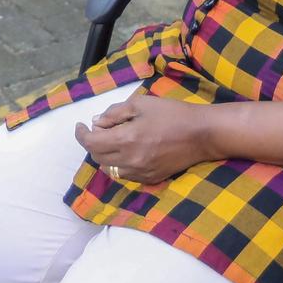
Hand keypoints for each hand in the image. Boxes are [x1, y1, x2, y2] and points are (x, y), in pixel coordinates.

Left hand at [73, 90, 216, 184]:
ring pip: (110, 170)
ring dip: (104, 155)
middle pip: (98, 158)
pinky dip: (119, 164)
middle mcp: (130, 161)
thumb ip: (114, 113)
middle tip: (99, 129)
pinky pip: (125, 175)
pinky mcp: (150, 179)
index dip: (81, 134)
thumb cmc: (172, 113)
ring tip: (112, 140)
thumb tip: (97, 123)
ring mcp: (140, 173)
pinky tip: (127, 151)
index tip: (80, 126)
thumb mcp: (141, 103)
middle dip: (93, 143)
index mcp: (126, 139)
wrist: (202, 134)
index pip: (91, 143)